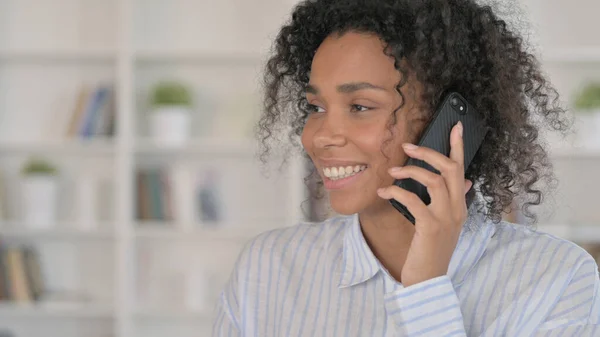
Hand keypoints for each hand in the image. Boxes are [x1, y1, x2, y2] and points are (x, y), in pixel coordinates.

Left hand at [376, 121, 471, 286]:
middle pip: (449, 169)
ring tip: (392, 171)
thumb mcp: (445, 223)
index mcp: (459, 205)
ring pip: (433, 181)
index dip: (458, 147)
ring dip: (410, 171)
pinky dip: (396, 192)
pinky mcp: (430, 227)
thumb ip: (452, 200)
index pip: (461, 170)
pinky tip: (384, 193)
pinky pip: (413, 201)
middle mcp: (457, 209)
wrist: (428, 279)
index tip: (455, 126)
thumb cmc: (432, 249)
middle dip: (429, 153)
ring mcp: (445, 218)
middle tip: (408, 146)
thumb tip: (463, 180)